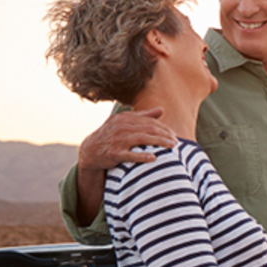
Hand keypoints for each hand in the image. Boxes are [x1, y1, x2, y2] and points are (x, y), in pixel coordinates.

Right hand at [72, 108, 179, 225]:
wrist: (91, 150)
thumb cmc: (111, 135)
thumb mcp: (124, 122)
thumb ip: (143, 116)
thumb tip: (161, 109)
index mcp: (124, 118)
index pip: (149, 121)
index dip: (163, 128)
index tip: (174, 135)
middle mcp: (121, 127)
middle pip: (148, 129)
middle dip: (164, 135)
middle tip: (176, 141)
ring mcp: (117, 140)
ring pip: (142, 139)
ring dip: (159, 142)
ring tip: (171, 147)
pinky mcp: (114, 153)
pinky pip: (130, 154)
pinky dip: (142, 156)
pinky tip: (154, 158)